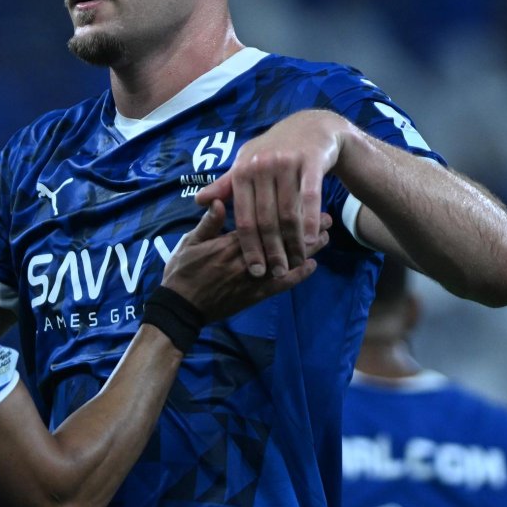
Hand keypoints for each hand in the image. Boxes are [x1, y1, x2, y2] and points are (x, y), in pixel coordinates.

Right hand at [161, 201, 331, 318]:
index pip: (263, 223)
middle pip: (281, 241)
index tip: (303, 198)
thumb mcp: (189, 242)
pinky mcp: (254, 296)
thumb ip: (208, 223)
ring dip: (307, 250)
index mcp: (229, 244)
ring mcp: (252, 280)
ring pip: (286, 261)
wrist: (180, 308)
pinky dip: (297, 276)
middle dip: (304, 228)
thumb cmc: (182, 271)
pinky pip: (280, 286)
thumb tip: (221, 200)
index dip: (285, 211)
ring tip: (326, 237)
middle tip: (327, 218)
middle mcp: (246, 260)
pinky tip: (312, 267)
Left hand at [192, 110, 352, 277]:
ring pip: (289, 212)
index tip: (254, 270)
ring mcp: (287, 163)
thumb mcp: (246, 162)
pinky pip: (310, 197)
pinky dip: (311, 220)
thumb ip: (226, 185)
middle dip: (272, 250)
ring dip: (293, 242)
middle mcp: (262, 166)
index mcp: (242, 170)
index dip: (249, 246)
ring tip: (295, 262)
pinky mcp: (311, 162)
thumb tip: (198, 202)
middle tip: (277, 272)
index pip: (244, 217)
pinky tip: (313, 240)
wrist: (310, 126)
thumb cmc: (273, 149)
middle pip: (266, 219)